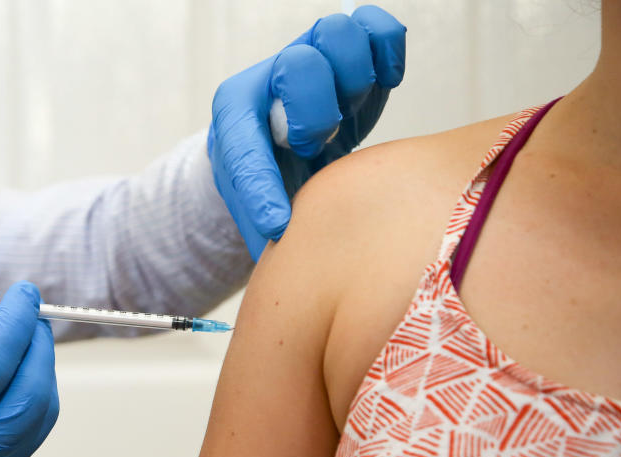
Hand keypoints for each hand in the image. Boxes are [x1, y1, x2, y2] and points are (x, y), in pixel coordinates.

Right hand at [0, 283, 58, 456]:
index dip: (15, 320)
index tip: (25, 291)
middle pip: (33, 390)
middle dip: (38, 344)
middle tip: (29, 313)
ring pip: (41, 415)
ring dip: (39, 372)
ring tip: (22, 343)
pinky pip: (28, 437)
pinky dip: (26, 404)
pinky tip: (5, 387)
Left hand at [208, 5, 405, 258]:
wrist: (291, 149)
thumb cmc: (274, 180)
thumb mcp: (258, 212)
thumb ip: (266, 237)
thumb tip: (285, 266)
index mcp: (234, 115)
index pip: (243, 143)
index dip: (263, 189)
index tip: (280, 224)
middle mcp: (271, 77)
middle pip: (297, 66)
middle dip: (315, 115)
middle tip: (315, 148)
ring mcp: (314, 55)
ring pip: (336, 35)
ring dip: (351, 79)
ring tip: (349, 113)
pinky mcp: (355, 50)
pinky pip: (375, 26)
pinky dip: (386, 49)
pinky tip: (385, 83)